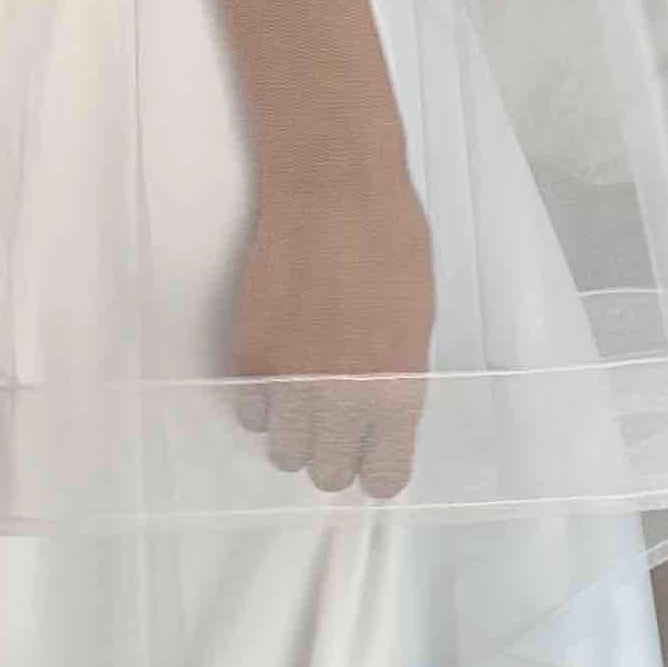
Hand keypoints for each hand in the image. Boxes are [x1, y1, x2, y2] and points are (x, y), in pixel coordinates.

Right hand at [227, 156, 433, 500]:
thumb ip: (396, 376)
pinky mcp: (250, 357)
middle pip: (327, 474)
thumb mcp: (416, 319)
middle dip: (330, 453)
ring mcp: (292, 380)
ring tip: (302, 389)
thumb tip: (377, 413)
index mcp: (398, 390)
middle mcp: (345, 398)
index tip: (369, 453)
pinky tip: (278, 359)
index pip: (384, 477)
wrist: (332, 189)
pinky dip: (261, 397)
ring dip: (292, 430)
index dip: (375, 467)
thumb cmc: (390, 240)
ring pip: (282, 451)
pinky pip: (250, 410)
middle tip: (332, 419)